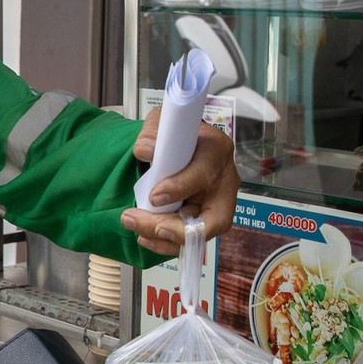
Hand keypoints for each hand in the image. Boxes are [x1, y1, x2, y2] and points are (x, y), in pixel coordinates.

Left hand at [120, 108, 238, 255]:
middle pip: (215, 219)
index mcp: (217, 149)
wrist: (176, 145)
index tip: (154, 196)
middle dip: (180, 230)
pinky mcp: (205, 218)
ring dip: (167, 239)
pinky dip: (166, 242)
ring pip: (201, 234)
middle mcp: (225, 181)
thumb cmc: (174, 132)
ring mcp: (217, 203)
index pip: (205, 174)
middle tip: (147, 226)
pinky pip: (190, 239)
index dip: (180, 188)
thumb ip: (152, 132)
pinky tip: (144, 236)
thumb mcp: (162, 121)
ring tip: (137, 230)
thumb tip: (145, 151)